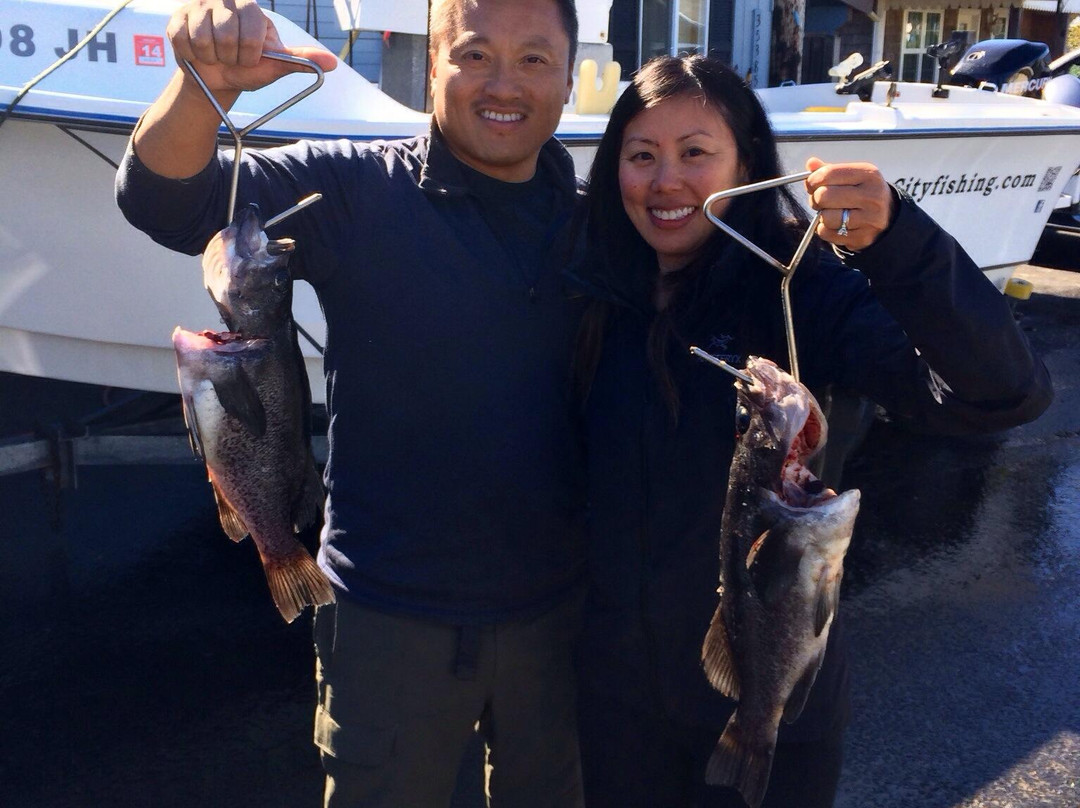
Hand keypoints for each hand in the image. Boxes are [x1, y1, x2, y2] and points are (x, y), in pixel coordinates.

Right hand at [167, 0, 336, 94]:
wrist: (217, 80)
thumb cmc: (248, 67)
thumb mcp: (276, 65)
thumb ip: (301, 61)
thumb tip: (332, 63)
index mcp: (251, 9)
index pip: (251, 33)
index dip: (249, 54)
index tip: (249, 57)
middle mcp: (225, 0)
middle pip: (225, 36)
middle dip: (230, 58)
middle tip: (231, 58)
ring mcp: (199, 6)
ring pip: (203, 39)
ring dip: (211, 58)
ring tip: (216, 56)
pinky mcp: (178, 18)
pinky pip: (183, 41)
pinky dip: (193, 56)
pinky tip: (199, 54)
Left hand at [804, 157, 895, 250]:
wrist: (887, 217)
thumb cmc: (862, 193)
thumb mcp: (853, 177)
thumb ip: (830, 170)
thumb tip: (811, 163)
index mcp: (868, 175)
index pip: (829, 173)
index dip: (813, 180)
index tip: (812, 184)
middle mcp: (871, 196)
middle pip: (824, 196)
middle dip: (816, 198)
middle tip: (819, 200)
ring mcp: (869, 219)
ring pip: (825, 217)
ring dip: (821, 216)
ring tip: (829, 212)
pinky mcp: (862, 238)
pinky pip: (827, 233)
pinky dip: (824, 229)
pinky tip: (834, 224)